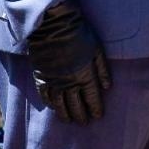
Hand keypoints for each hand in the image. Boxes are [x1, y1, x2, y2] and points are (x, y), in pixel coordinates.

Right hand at [26, 2, 110, 123]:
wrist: (53, 25)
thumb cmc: (80, 34)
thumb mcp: (97, 49)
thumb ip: (102, 69)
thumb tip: (107, 87)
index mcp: (85, 75)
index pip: (91, 98)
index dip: (94, 108)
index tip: (97, 116)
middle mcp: (69, 82)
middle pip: (75, 104)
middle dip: (81, 115)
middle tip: (84, 123)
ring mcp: (53, 81)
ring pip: (59, 103)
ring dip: (65, 114)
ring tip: (69, 121)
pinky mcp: (41, 76)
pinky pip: (45, 95)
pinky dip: (50, 103)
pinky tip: (53, 107)